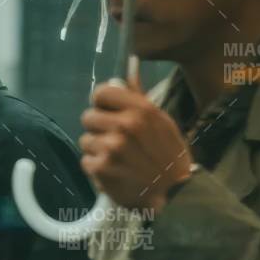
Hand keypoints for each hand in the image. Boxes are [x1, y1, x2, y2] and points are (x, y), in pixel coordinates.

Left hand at [79, 76, 192, 212]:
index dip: (102, 103)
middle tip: (115, 140)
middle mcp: (124, 126)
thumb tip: (129, 67)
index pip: (101, 92)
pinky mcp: (101, 168)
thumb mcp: (162, 121)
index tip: (107, 111)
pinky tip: (113, 171)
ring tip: (116, 158)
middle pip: (88, 116)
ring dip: (97, 149)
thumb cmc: (169, 155)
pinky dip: (96, 168)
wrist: (174, 192)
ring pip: (85, 140)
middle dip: (99, 128)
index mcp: (140, 110)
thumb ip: (139, 97)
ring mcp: (111, 147)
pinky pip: (86, 160)